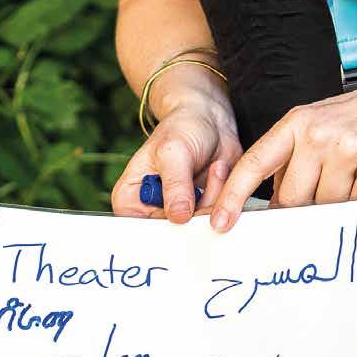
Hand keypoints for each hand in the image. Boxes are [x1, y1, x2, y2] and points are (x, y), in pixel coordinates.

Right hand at [111, 71, 242, 222]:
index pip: (139, 233)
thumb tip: (178, 218)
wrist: (210, 120)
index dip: (163, 231)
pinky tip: (219, 172)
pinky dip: (225, 198)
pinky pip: (218, 219)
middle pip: (173, 236)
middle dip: (195, 213)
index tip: (184, 216)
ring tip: (214, 167)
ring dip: (215, 199)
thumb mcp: (173, 152)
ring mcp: (180, 215)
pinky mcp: (204, 213)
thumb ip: (175, 185)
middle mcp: (152, 213)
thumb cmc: (181, 128)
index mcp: (130, 200)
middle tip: (203, 185)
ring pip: (200, 228)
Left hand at [209, 74, 356, 231]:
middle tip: (325, 191)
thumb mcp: (318, 124)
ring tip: (355, 175)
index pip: (253, 164)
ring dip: (338, 201)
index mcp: (296, 123)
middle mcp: (317, 133)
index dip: (232, 196)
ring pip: (325, 205)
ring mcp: (346, 148)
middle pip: (290, 198)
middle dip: (303, 207)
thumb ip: (293, 158)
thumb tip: (273, 202)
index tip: (219, 223)